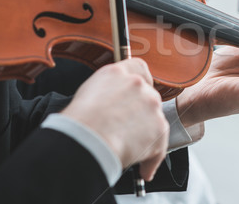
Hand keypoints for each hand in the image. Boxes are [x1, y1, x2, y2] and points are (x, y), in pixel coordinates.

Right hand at [61, 58, 167, 180]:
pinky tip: (142, 170)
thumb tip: (114, 101)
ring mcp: (152, 105)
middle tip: (125, 130)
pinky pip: (159, 145)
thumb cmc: (78, 122)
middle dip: (140, 114)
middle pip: (148, 97)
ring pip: (154, 121)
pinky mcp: (160, 127)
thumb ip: (108, 90)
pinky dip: (151, 159)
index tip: (138, 96)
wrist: (86, 139)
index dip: (141, 83)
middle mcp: (138, 85)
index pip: (139, 68)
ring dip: (144, 136)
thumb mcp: (89, 93)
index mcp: (118, 72)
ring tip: (126, 151)